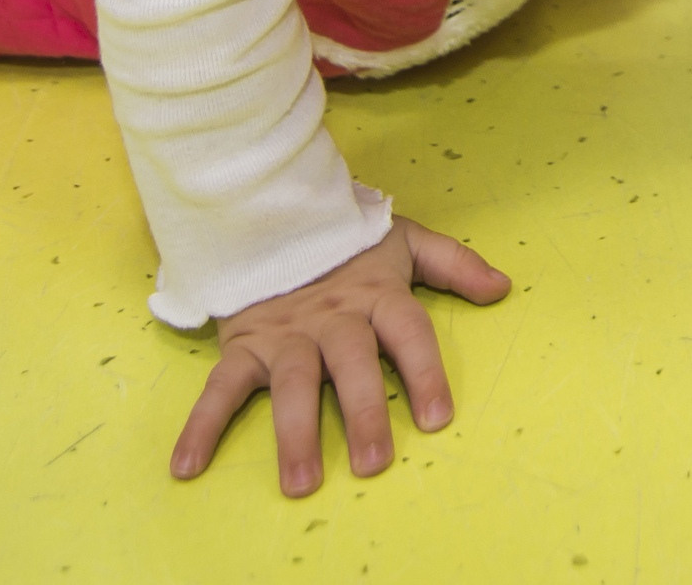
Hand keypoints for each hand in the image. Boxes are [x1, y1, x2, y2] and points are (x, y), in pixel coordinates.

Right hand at [172, 216, 510, 496]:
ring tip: (300, 482)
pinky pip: (221, 386)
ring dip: (294, 432)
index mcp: (375, 295)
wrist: (268, 210)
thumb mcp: (402, 241)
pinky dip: (201, 425)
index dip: (423, 371)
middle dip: (361, 412)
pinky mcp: (244, 343)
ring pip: (293, 381)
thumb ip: (453, 264)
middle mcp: (333, 318)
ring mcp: (286, 333)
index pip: (407, 332)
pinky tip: (187, 466)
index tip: (437, 417)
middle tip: (372, 463)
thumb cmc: (344, 240)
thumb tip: (504, 287)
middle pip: (350, 364)